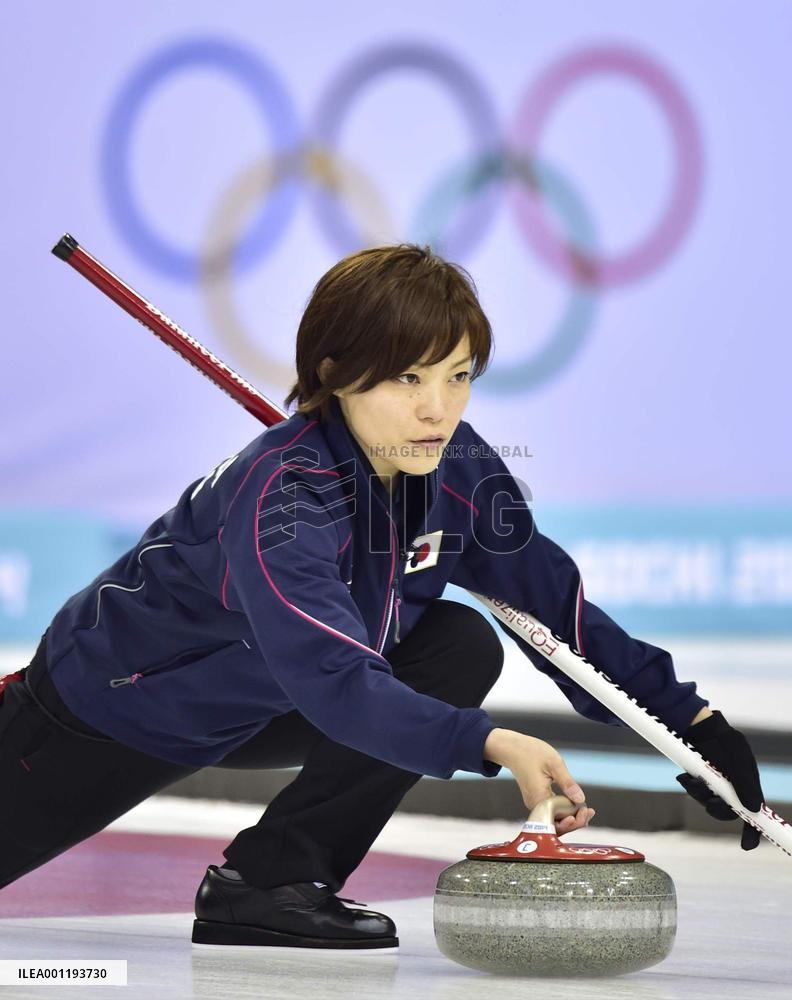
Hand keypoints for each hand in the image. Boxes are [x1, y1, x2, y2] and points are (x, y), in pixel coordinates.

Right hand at [484, 729, 595, 834]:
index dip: (575, 820)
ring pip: (554, 820)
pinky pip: (551, 813)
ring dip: (571, 818)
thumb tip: (580, 800)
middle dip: (575, 822)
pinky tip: (576, 808)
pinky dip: (564, 812)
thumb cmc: (531, 752)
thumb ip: (567, 783)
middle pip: (556, 825)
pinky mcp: (536, 800)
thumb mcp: (554, 763)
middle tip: (589, 812)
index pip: (558, 820)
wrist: (513, 748)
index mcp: (538, 798)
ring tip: (586, 812)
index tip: (587, 811)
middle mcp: (534, 805)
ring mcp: (534, 804)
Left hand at [676, 709, 764, 849]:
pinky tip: (684, 776)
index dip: (752, 831)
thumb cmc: (724, 740)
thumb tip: (753, 810)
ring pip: (708, 802)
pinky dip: (689, 786)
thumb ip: (745, 784)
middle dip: (717, 809)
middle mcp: (732, 788)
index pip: (753, 813)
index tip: (747, 846)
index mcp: (748, 785)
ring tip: (693, 780)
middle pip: (727, 812)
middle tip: (710, 802)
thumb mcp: (738, 759)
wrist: (699, 725)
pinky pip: (694, 792)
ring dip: (700, 795)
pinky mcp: (699, 779)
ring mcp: (715, 784)